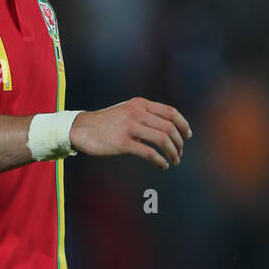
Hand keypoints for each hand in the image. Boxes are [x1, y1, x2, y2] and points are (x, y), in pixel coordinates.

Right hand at [69, 98, 191, 169]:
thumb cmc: (106, 122)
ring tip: (174, 161)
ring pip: (162, 139)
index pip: (171, 112)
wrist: (81, 128)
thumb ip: (145, 114)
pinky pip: (148, 152)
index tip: (187, 136)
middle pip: (169, 127)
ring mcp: (129, 127)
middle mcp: (137, 112)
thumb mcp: (127, 110)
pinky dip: (159, 160)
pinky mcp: (122, 143)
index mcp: (141, 104)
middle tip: (179, 153)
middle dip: (179, 143)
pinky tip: (162, 165)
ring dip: (172, 152)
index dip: (183, 125)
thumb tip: (165, 127)